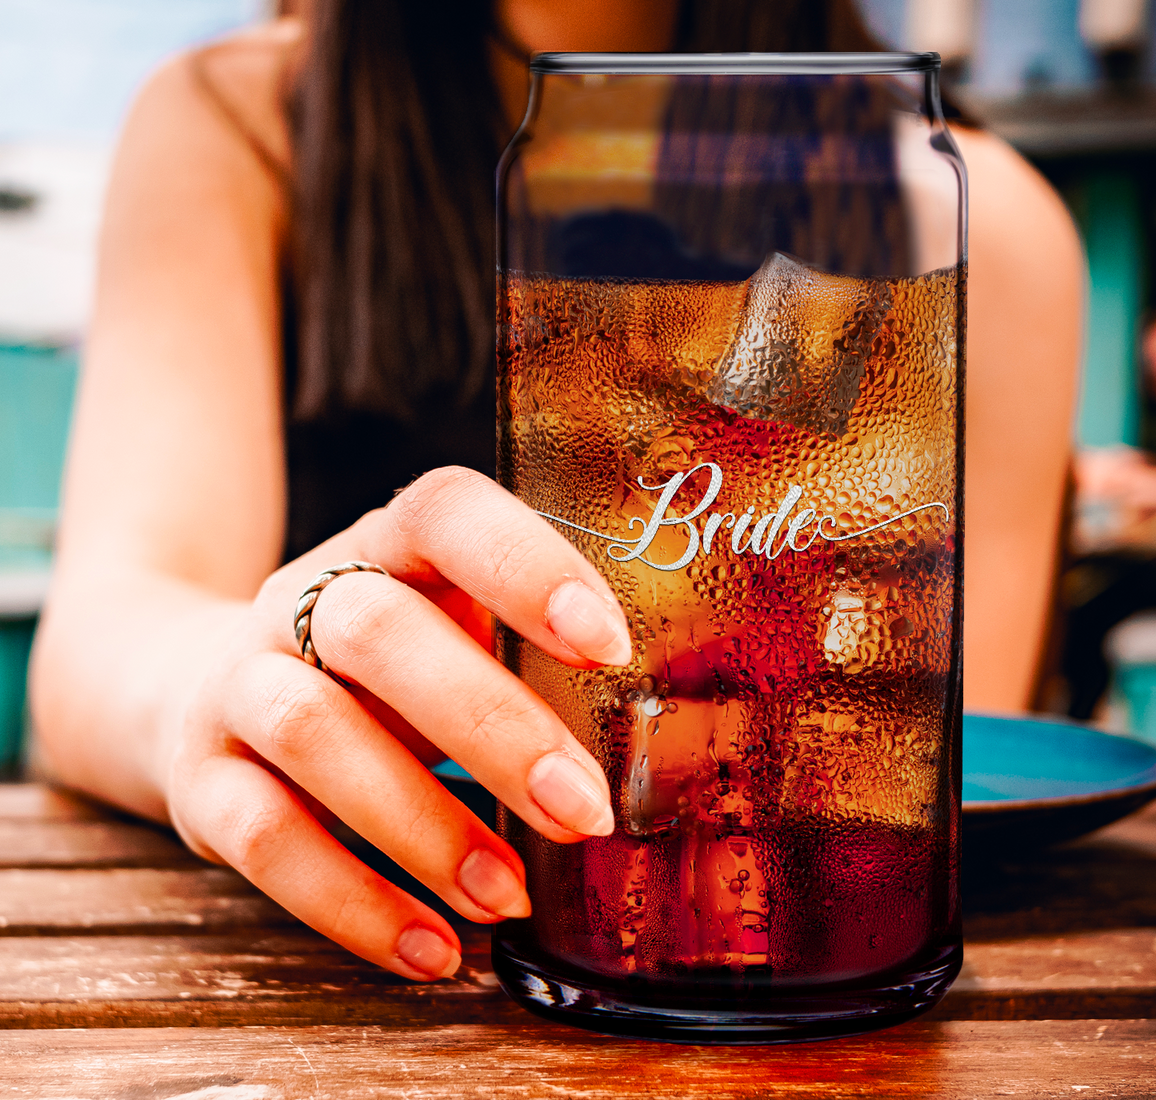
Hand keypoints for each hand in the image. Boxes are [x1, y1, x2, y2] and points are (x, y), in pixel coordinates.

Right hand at [163, 467, 631, 979]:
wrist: (196, 687)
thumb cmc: (377, 667)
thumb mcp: (444, 630)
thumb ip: (525, 660)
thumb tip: (651, 746)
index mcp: (387, 546)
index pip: (447, 513)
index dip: (527, 567)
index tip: (608, 646)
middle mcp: (300, 599)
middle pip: (379, 632)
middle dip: (493, 727)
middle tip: (582, 812)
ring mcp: (239, 682)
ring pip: (314, 732)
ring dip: (423, 826)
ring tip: (506, 895)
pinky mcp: (199, 778)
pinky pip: (263, 838)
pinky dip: (353, 904)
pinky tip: (433, 949)